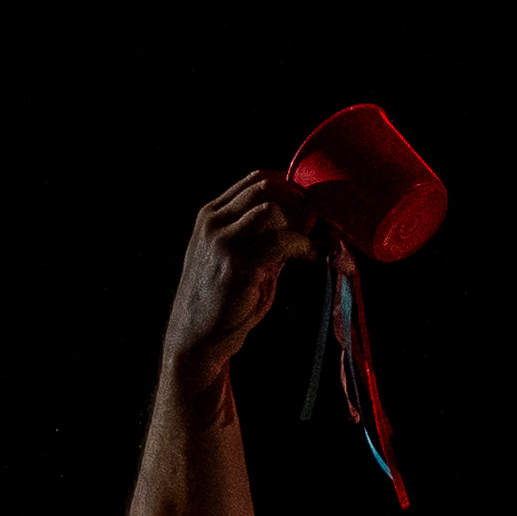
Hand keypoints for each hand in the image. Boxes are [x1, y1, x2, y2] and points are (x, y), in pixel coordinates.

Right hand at [161, 175, 303, 390]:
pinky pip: (281, 240)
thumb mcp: (241, 259)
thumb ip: (266, 240)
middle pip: (266, 187)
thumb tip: (305, 228)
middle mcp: (213, 221)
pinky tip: (311, 257)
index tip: (311, 209)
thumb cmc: (224, 300)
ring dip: (301, 224)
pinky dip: (303, 246)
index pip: (255, 180)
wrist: (198, 335)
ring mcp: (222, 240)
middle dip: (299, 202)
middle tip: (318, 225)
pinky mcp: (237, 263)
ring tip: (312, 245)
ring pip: (273, 208)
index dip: (291, 188)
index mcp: (211, 215)